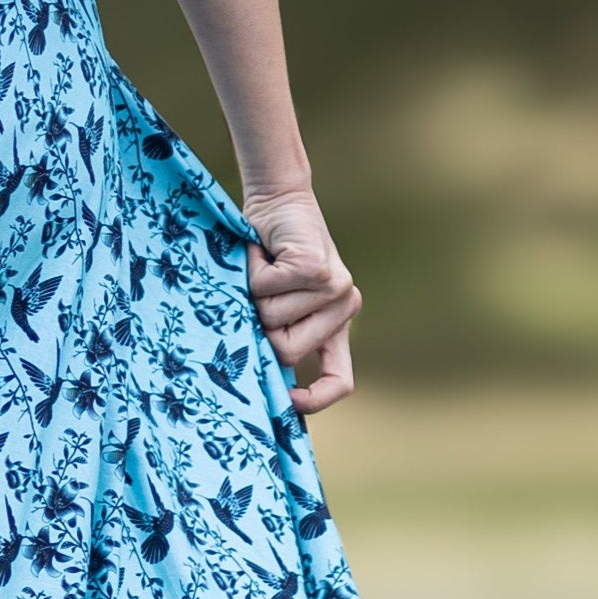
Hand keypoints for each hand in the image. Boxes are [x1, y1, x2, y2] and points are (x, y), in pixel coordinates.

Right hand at [242, 183, 359, 416]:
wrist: (279, 198)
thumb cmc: (270, 253)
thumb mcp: (277, 301)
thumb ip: (277, 332)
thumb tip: (253, 377)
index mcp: (338, 325)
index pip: (340, 381)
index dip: (314, 400)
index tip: (284, 401)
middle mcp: (345, 307)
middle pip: (286, 351)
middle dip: (258, 325)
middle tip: (260, 293)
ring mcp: (336, 288)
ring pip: (271, 318)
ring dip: (253, 292)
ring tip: (264, 267)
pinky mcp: (317, 268)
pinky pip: (266, 289)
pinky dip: (252, 270)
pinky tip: (263, 252)